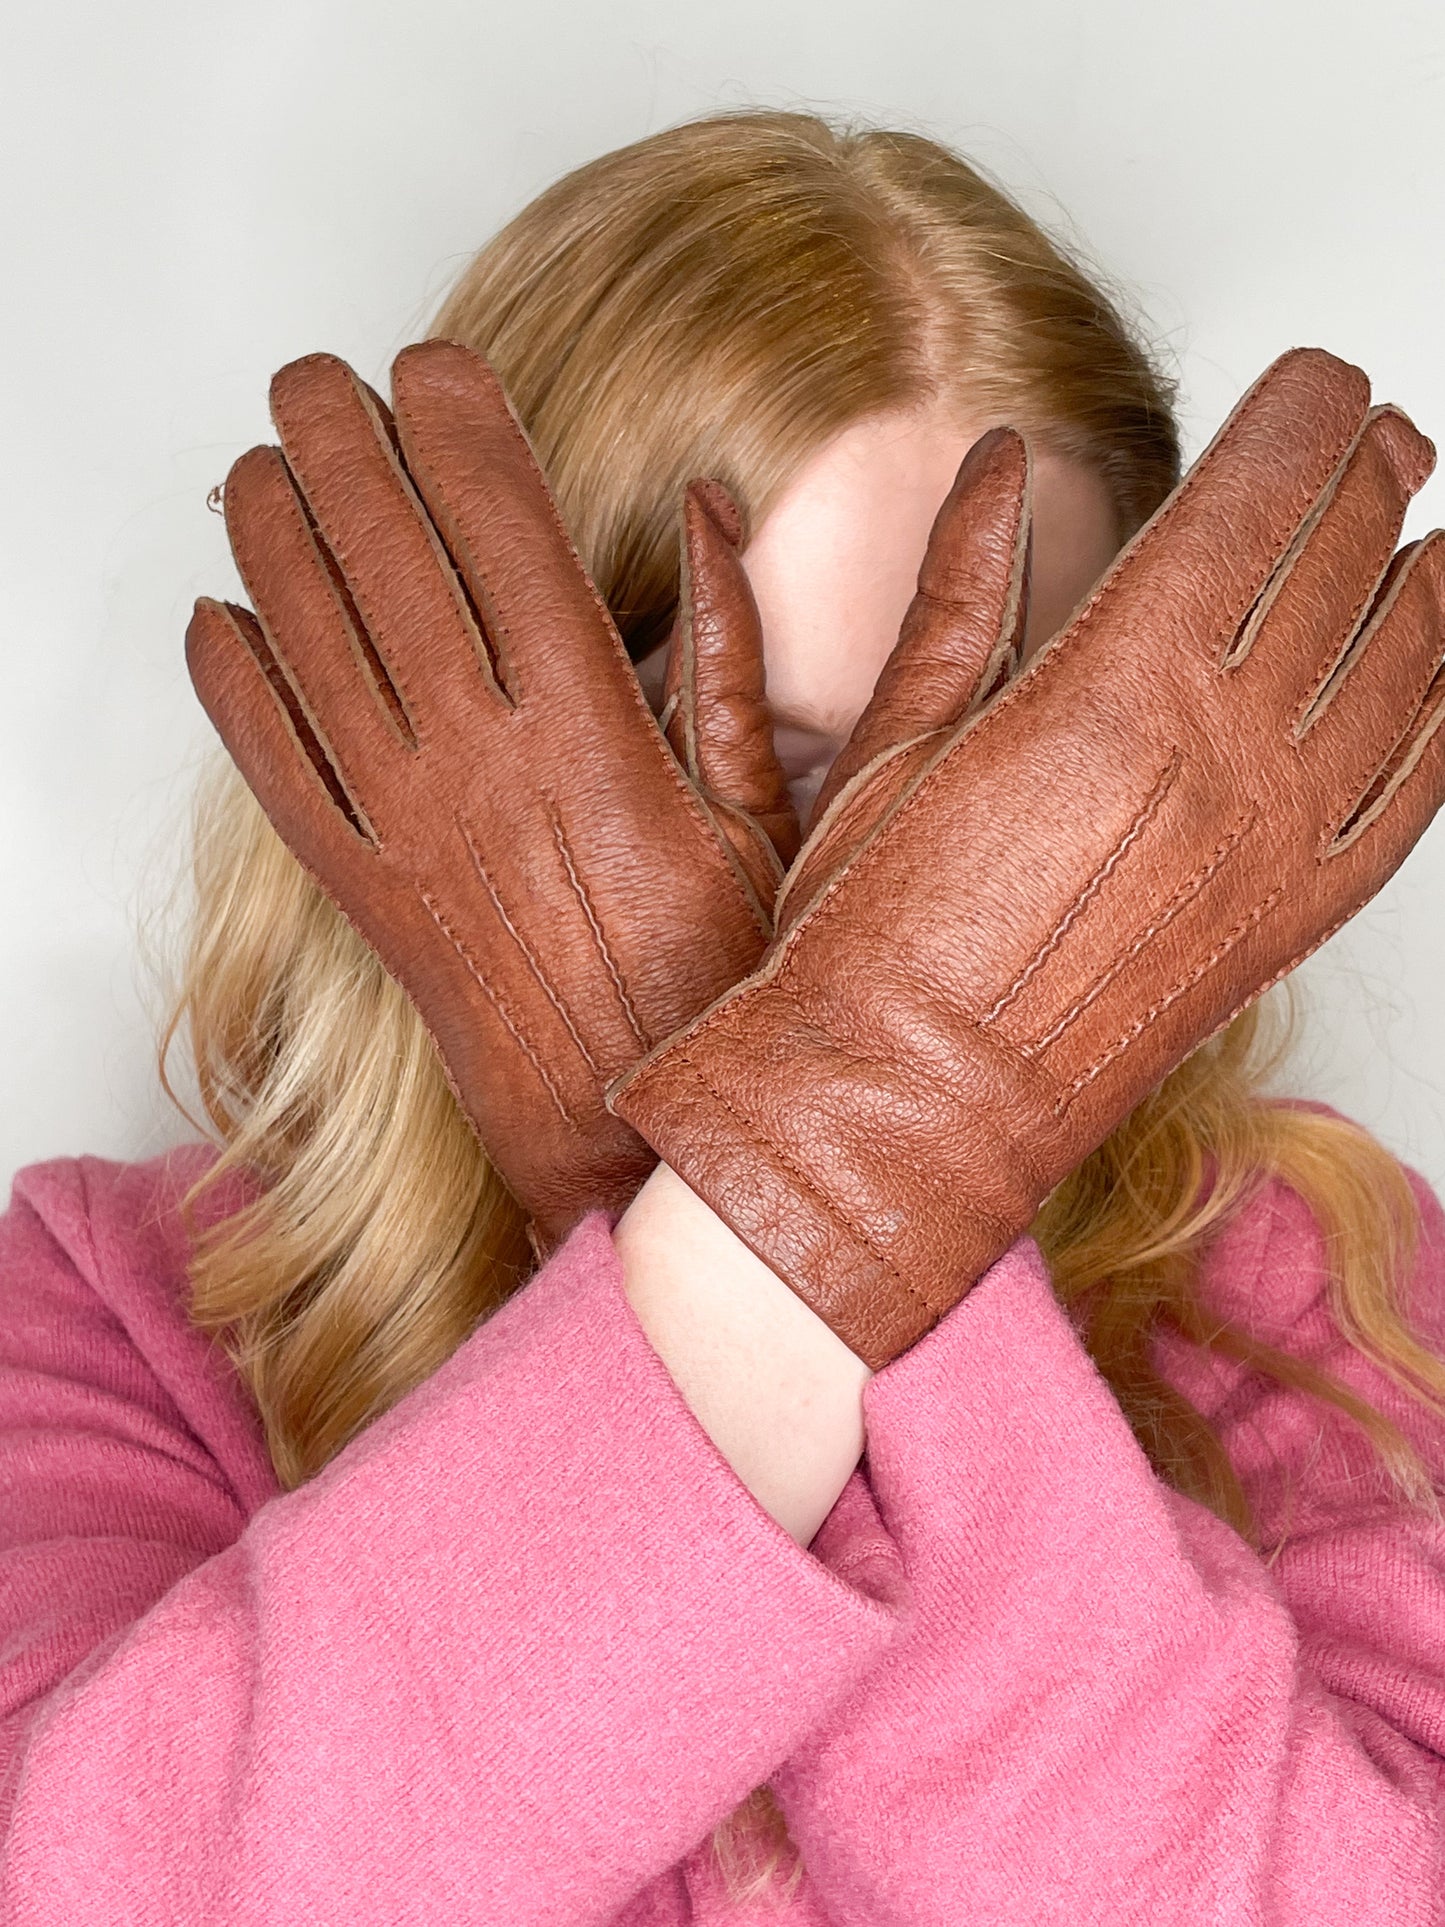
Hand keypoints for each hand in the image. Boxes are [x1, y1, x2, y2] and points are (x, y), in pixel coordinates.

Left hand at [185, 341, 800, 1250]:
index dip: (461, 431)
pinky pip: (277, 772)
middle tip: (311, 376)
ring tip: (257, 464)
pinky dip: (233, 692)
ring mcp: (410, 832)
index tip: (436, 364)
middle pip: (386, 564)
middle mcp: (483, 768)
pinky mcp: (365, 894)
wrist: (621, 1134)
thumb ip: (732, 657)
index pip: (506, 533)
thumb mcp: (758, 812)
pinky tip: (217, 621)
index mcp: (593, 735)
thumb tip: (712, 512)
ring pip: (310, 651)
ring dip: (271, 542)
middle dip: (339, 447)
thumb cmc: (710, 978)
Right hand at [606, 348, 1444, 1368]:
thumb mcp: (900, 740)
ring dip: (1429, 580)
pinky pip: (1409, 793)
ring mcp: (1272, 841)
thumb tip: (995, 467)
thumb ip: (966, 591)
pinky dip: (1444, 717)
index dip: (1305, 417)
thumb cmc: (873, 941)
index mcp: (1114, 681)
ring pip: (1404, 668)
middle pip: (1344, 564)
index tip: (1320, 375)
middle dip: (1373, 476)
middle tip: (1384, 434)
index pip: (1256, 497)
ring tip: (1433, 534)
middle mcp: (1221, 750)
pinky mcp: (1287, 921)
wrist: (906, 1114)